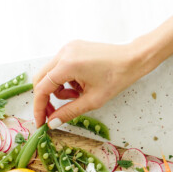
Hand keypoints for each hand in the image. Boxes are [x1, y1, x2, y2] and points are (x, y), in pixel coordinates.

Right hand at [33, 40, 150, 127]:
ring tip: (77, 96)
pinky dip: (65, 80)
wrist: (133, 59)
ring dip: (58, 89)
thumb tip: (52, 123)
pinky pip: (60, 67)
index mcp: (67, 65)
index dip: (39, 107)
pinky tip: (80, 86)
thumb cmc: (117, 78)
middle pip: (41, 79)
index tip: (41, 122)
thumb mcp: (93, 100)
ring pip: (51, 74)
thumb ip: (69, 112)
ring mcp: (68, 48)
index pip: (42, 88)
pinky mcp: (73, 48)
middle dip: (45, 99)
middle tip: (54, 115)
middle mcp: (64, 53)